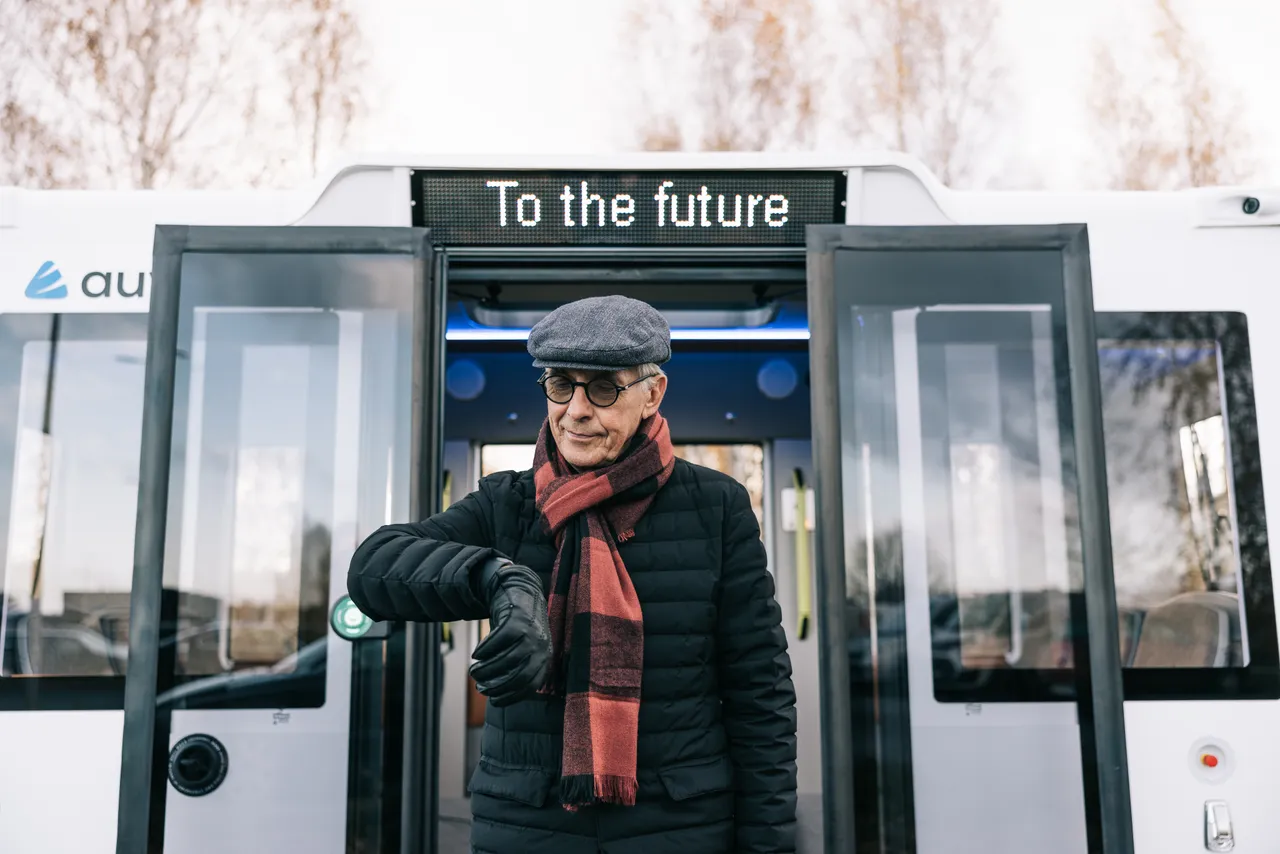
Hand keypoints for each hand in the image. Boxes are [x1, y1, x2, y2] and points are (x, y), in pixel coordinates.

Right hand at [469, 565, 551, 706]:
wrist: (520, 592)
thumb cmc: (518, 627)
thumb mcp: (524, 649)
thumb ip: (516, 668)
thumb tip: (496, 692)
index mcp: (544, 658)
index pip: (530, 685)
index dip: (510, 696)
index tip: (493, 700)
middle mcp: (542, 647)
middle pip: (519, 675)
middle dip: (497, 685)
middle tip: (479, 686)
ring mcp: (532, 632)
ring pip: (508, 658)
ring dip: (487, 669)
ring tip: (474, 671)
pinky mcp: (519, 618)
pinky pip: (501, 639)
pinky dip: (486, 649)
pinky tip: (476, 653)